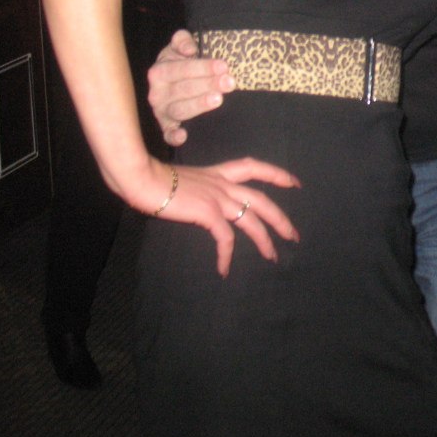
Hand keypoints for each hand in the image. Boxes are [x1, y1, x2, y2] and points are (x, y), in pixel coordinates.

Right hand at [134, 158, 300, 276]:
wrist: (142, 178)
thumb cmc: (154, 178)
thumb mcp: (184, 180)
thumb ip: (198, 188)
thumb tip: (198, 201)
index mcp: (218, 173)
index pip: (254, 167)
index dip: (276, 174)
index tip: (294, 182)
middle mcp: (223, 183)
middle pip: (262, 199)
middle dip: (281, 218)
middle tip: (294, 235)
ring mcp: (217, 197)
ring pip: (252, 219)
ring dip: (265, 240)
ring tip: (273, 257)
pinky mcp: (208, 212)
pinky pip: (225, 237)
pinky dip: (226, 255)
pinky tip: (224, 269)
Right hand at [146, 29, 234, 145]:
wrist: (172, 83)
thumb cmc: (179, 63)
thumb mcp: (178, 47)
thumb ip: (182, 40)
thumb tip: (189, 48)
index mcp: (159, 72)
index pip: (180, 69)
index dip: (202, 67)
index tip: (223, 66)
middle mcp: (157, 93)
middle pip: (183, 89)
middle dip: (208, 84)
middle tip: (229, 82)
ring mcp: (161, 112)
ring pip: (179, 110)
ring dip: (199, 105)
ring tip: (218, 99)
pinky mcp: (166, 127)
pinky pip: (167, 135)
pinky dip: (173, 137)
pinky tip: (184, 136)